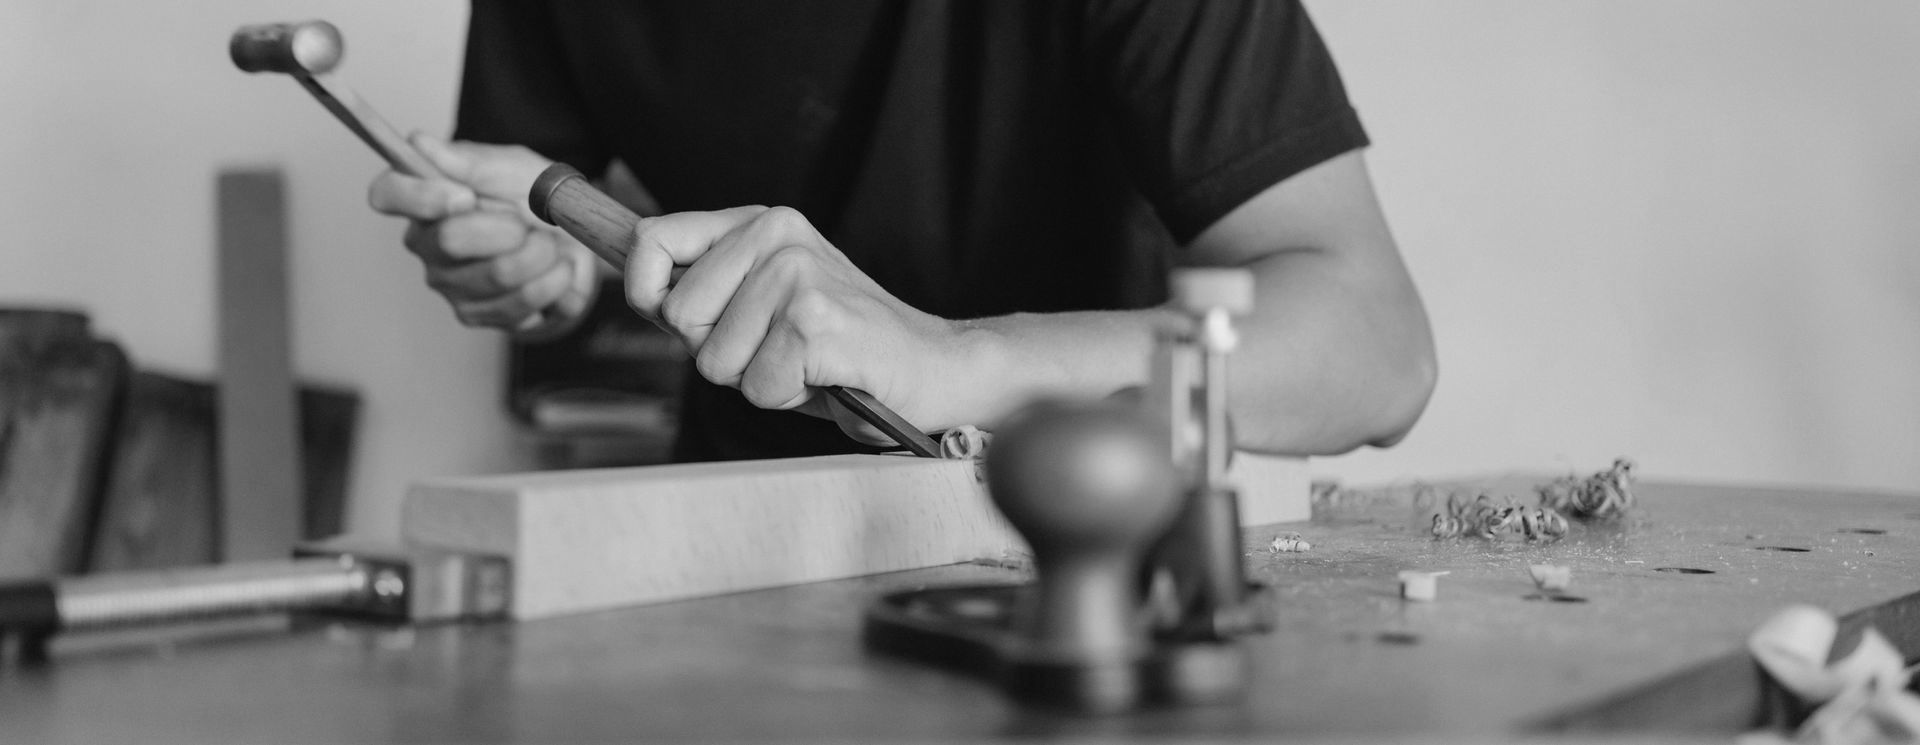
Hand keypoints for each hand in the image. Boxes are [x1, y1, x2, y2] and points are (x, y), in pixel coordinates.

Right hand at [366, 134, 597, 336]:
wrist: (575, 243)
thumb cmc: (535, 200)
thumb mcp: (513, 168)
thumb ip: (472, 162)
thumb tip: (421, 145)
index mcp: (426, 197)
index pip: (387, 194)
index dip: (421, 196)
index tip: (465, 195)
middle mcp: (427, 244)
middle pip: (449, 240)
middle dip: (509, 226)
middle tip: (529, 220)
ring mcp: (448, 285)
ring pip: (499, 273)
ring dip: (542, 252)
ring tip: (548, 243)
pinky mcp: (476, 315)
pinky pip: (522, 302)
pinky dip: (554, 280)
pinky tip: (555, 269)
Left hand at [626, 206, 982, 442]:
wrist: (930, 367)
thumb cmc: (840, 348)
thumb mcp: (762, 306)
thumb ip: (706, 293)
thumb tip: (639, 289)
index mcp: (761, 224)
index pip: (652, 239)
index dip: (643, 288)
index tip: (662, 312)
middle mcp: (778, 236)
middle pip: (679, 315)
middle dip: (718, 352)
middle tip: (777, 348)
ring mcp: (798, 275)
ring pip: (715, 360)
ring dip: (757, 379)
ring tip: (805, 361)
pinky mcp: (815, 319)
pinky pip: (757, 384)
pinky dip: (787, 396)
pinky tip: (826, 373)